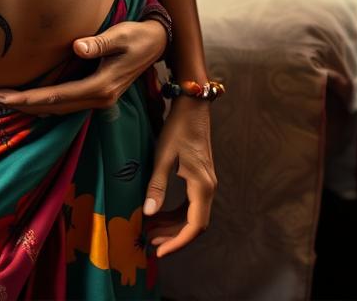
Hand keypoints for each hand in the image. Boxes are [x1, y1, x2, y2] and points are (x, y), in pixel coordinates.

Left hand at [0, 19, 166, 114]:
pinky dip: (45, 103)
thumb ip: (100, 42)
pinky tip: (31, 100)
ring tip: (5, 101)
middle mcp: (98, 98)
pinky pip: (65, 104)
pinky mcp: (96, 92)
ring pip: (57, 109)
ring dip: (32, 107)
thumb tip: (78, 46)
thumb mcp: (122, 34)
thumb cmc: (138, 35)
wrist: (158, 43)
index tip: (3, 96)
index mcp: (101, 87)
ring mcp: (98, 98)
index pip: (56, 97)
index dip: (27, 98)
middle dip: (22, 106)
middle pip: (53, 108)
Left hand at [143, 97, 215, 257]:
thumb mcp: (163, 156)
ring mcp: (206, 182)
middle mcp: (208, 187)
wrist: (192, 105)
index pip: (194, 226)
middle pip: (193, 224)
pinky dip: (175, 212)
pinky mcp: (200, 177)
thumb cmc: (178, 127)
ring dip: (172, 224)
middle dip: (171, 236)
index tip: (159, 252)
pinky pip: (190, 203)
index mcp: (202, 186)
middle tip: (148, 241)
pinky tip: (159, 212)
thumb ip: (156, 185)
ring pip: (191, 214)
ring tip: (150, 229)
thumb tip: (148, 213)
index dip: (177, 242)